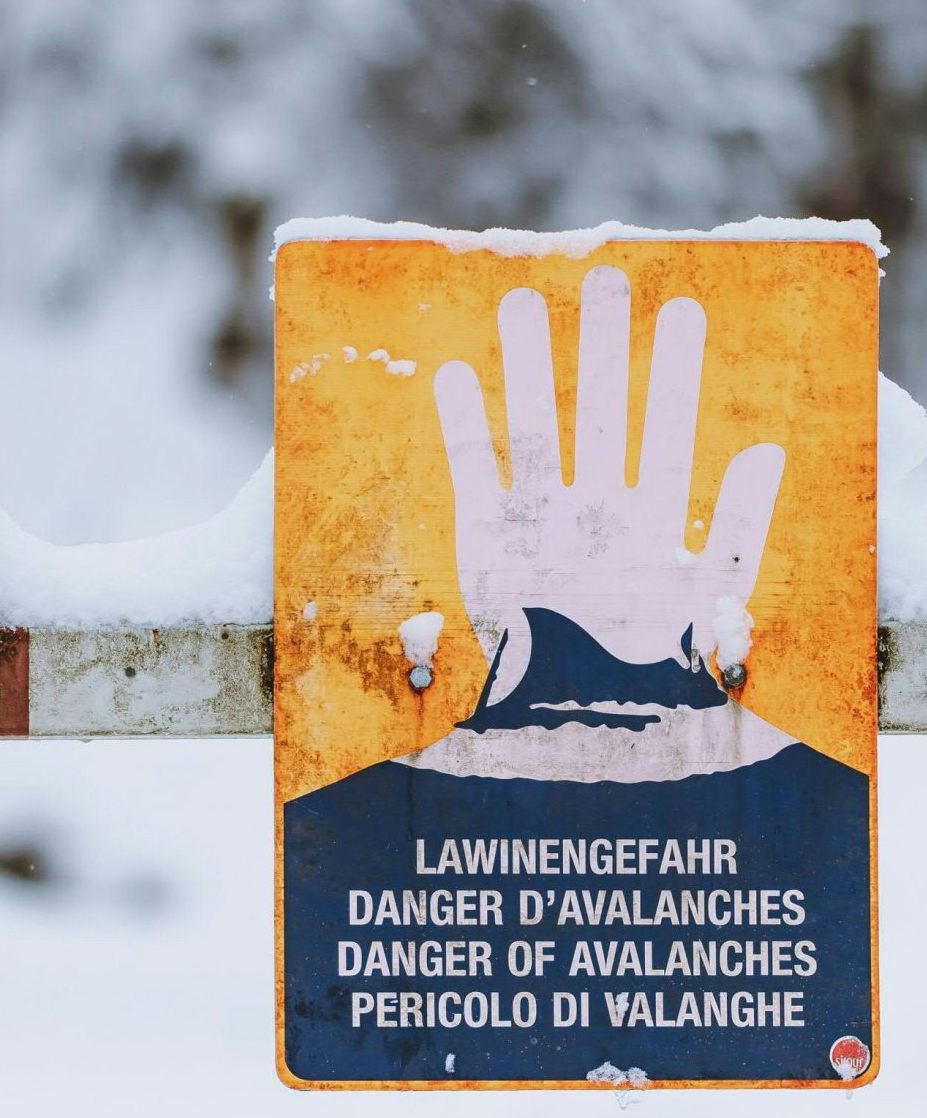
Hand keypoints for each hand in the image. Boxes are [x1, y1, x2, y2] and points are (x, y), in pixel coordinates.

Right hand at [433, 265, 783, 704]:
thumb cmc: (647, 681)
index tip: (682, 311)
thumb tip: (766, 451)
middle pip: (597, 414)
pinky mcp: (485, 542)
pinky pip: (472, 473)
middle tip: (604, 279)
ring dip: (527, 369)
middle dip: (600, 348)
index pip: (665, 433)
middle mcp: (592, 514)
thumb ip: (739, 533)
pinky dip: (463, 428)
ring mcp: (537, 524)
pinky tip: (458, 376)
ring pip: (533, 429)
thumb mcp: (710, 610)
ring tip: (520, 301)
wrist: (575, 730)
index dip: (673, 375)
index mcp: (648, 526)